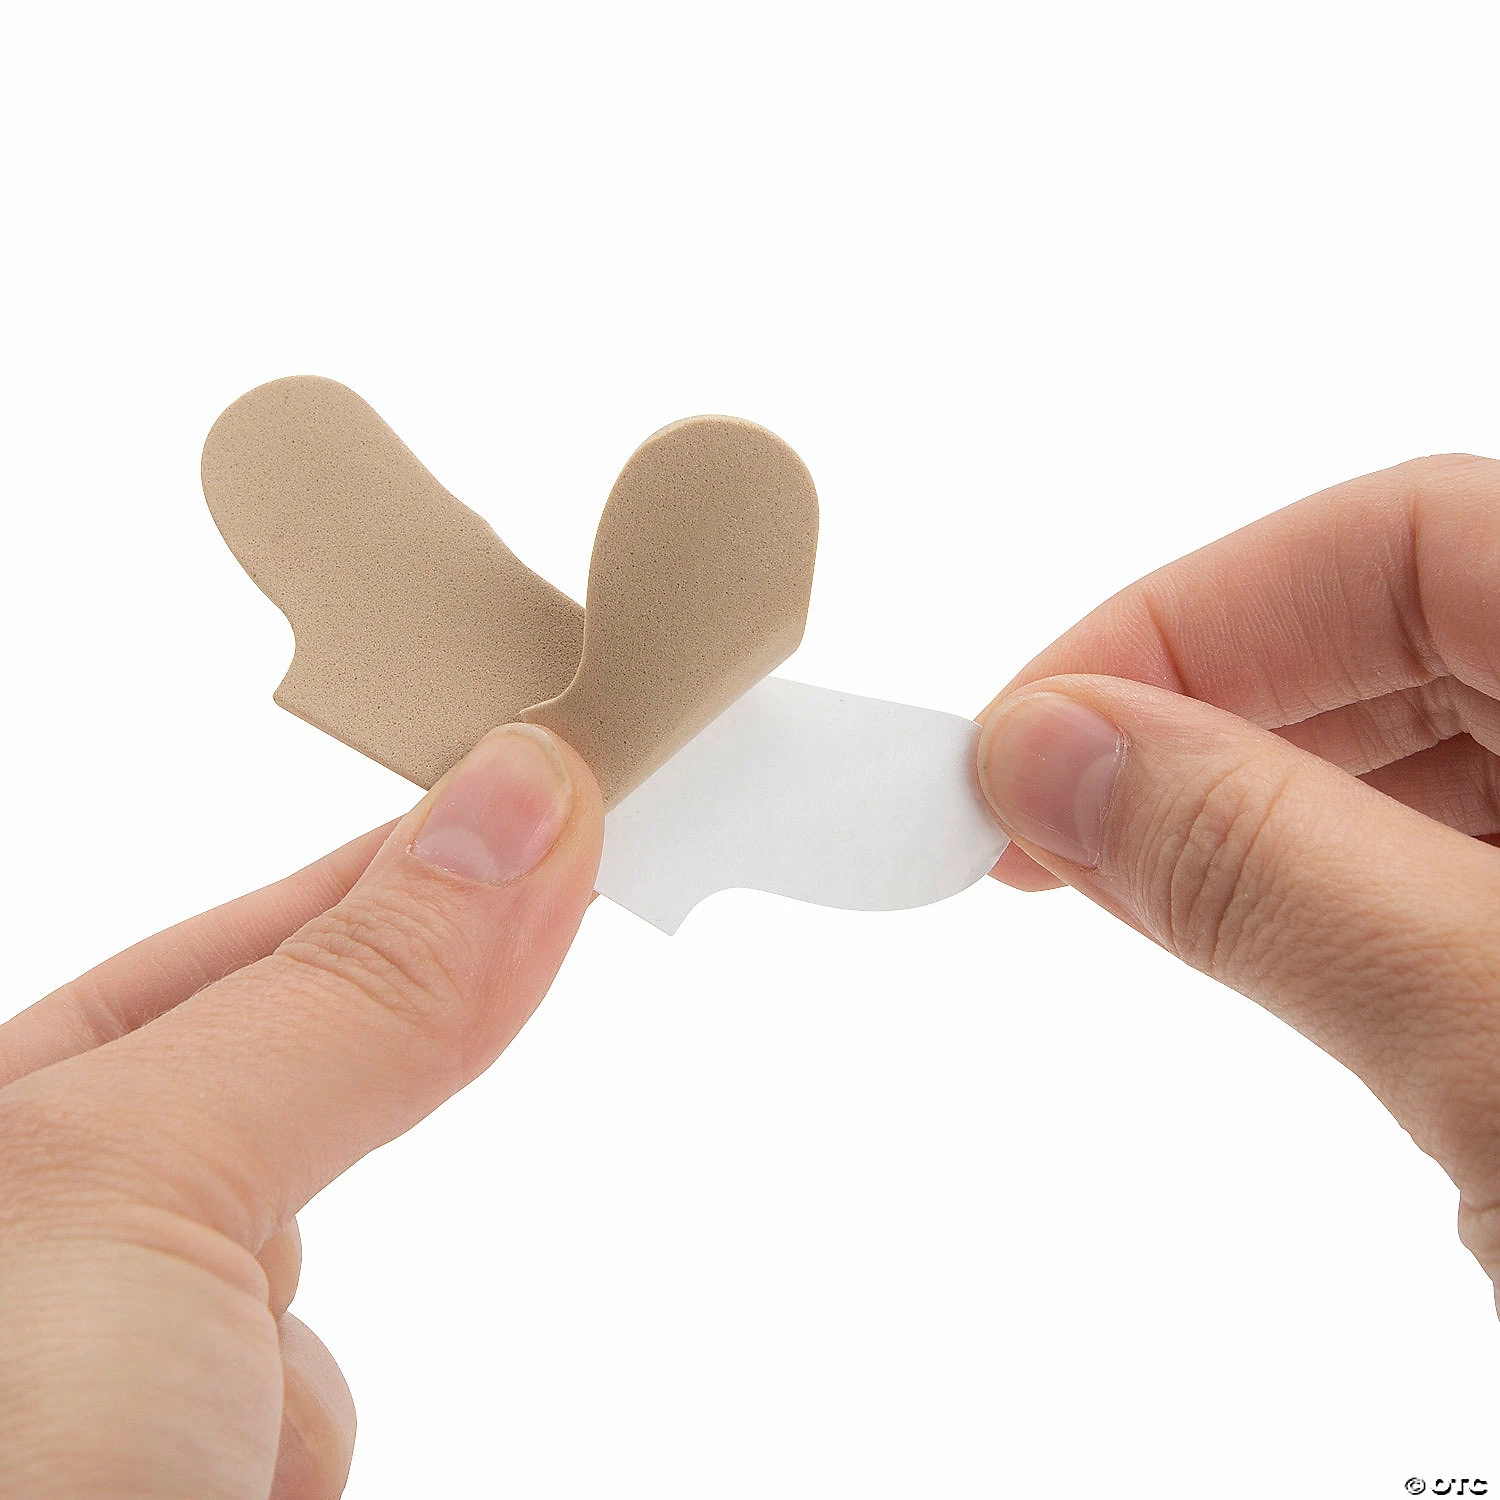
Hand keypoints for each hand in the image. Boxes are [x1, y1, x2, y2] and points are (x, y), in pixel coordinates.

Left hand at [0, 725, 601, 1498]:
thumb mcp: (141, 1180)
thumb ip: (349, 995)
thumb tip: (516, 800)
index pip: (216, 951)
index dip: (383, 868)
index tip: (535, 790)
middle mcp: (33, 1261)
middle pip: (260, 1123)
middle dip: (344, 1093)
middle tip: (506, 906)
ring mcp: (108, 1390)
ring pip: (288, 1315)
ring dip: (283, 1367)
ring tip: (184, 1451)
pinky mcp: (201, 1477)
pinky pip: (301, 1435)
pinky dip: (291, 1459)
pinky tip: (228, 1488)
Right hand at [976, 453, 1499, 1308]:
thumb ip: (1272, 878)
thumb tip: (1053, 755)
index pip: (1400, 539)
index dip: (1182, 619)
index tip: (1024, 738)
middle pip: (1401, 632)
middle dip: (1196, 718)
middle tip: (1038, 821)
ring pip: (1421, 753)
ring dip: (1252, 810)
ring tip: (1131, 888)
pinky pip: (1454, 865)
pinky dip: (1336, 897)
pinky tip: (1279, 950)